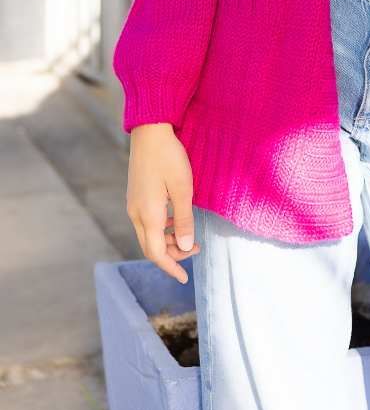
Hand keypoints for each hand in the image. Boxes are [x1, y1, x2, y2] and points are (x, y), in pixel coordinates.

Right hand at [126, 123, 198, 283]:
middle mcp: (135, 213)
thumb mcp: (183, 189)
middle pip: (151, 247)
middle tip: (196, 251)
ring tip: (190, 236)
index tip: (185, 278)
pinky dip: (162, 228)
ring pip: (149, 234)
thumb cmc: (169, 157)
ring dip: (168, 241)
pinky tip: (176, 219)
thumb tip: (187, 246)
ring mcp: (133, 204)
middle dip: (172, 255)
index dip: (171, 267)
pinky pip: (147, 221)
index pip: (157, 253)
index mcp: (147, 215)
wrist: (150, 131)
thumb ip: (184, 220)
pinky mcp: (135, 196)